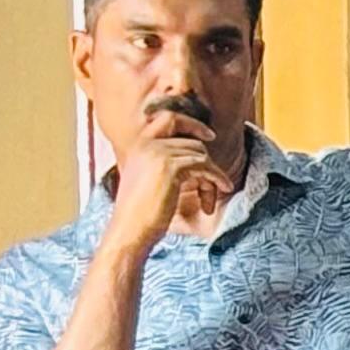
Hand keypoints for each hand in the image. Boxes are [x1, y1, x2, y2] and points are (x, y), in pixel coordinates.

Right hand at [100, 128, 228, 259]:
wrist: (129, 230)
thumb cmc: (141, 213)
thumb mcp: (149, 179)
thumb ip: (165, 162)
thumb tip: (197, 156)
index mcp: (138, 146)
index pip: (167, 119)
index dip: (191, 124)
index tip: (209, 136)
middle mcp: (146, 144)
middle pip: (192, 143)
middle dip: (206, 164)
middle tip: (215, 183)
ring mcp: (157, 153)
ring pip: (200, 155)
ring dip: (211, 176)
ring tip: (210, 198)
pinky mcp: (170, 166)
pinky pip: (204, 165)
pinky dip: (216, 178)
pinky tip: (221, 190)